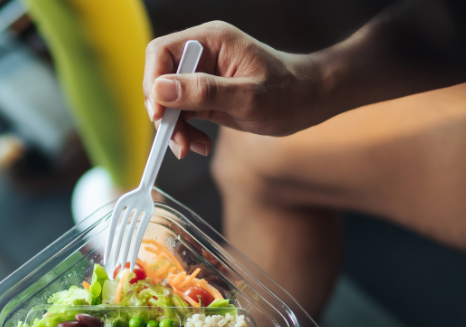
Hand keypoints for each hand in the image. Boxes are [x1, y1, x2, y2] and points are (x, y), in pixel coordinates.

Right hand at [143, 22, 325, 158]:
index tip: (159, 115)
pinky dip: (185, 132)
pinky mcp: (206, 94)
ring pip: (168, 101)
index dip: (153, 83)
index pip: (161, 53)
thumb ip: (204, 92)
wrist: (311, 101)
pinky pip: (182, 113)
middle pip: (160, 79)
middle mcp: (203, 54)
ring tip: (192, 147)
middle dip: (164, 113)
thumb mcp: (247, 97)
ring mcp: (203, 75)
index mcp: (211, 40)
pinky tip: (200, 145)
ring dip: (174, 128)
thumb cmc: (289, 93)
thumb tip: (160, 91)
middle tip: (176, 140)